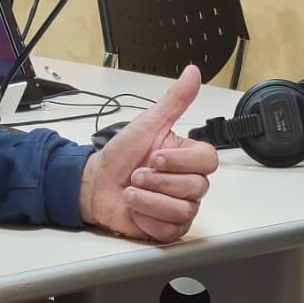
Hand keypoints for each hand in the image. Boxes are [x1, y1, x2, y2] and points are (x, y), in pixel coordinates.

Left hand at [78, 65, 218, 243]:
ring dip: (149, 199)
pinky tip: (136, 207)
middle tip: (138, 174)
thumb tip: (192, 74)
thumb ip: (174, 101)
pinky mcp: (168, 228)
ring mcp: (179, 206)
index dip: (181, 162)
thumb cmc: (119, 156)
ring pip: (182, 209)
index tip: (157, 156)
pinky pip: (169, 229)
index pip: (208, 161)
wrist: (94, 184)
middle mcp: (188, 182)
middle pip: (197, 187)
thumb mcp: (146, 124)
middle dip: (159, 181)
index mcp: (187, 156)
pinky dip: (146, 217)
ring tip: (132, 190)